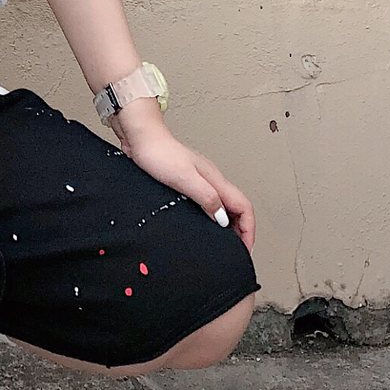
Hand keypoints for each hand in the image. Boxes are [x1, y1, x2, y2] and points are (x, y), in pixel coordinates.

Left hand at [110, 101, 255, 251]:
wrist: (141, 140)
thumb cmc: (159, 155)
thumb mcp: (185, 179)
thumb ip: (207, 197)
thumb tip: (223, 218)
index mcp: (215, 180)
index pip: (244, 206)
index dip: (249, 229)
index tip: (246, 248)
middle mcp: (212, 180)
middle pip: (238, 207)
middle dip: (243, 230)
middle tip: (238, 249)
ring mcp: (200, 180)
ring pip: (224, 205)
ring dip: (229, 224)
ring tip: (225, 241)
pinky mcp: (187, 182)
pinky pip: (209, 202)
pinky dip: (213, 216)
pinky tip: (204, 223)